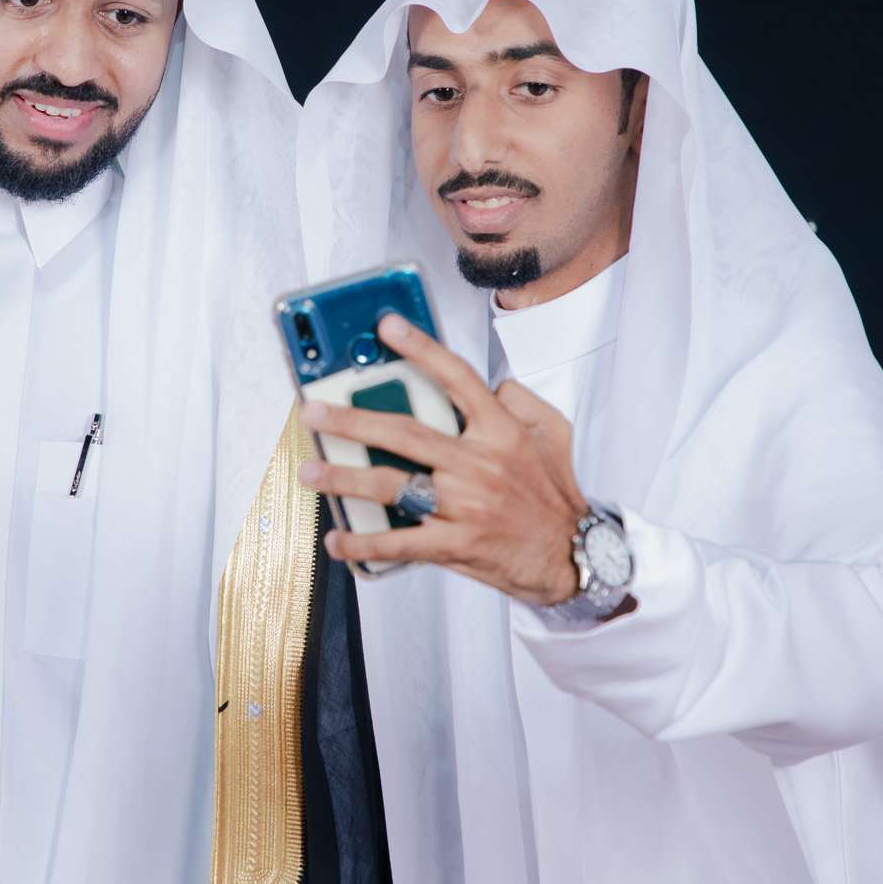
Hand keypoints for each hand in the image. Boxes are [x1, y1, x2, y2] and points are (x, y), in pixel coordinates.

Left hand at [297, 312, 586, 604]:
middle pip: (404, 433)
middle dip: (351, 420)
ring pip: (391, 486)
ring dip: (343, 478)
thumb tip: (490, 384)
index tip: (388, 327)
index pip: (457, 378)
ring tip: (310, 471)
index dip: (422, 348)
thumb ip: (520, 401)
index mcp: (500, 432)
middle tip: (314, 412)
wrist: (572, 556)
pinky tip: (338, 538)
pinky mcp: (455, 545)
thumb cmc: (553, 494)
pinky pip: (399, 542)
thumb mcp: (552, 434)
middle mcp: (479, 465)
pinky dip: (363, 542)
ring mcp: (464, 506)